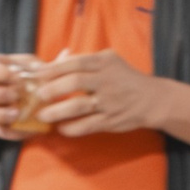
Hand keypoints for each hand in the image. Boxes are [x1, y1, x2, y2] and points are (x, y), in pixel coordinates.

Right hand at [0, 52, 35, 142]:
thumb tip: (47, 71)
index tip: (19, 77)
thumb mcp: (24, 64)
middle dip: (0, 94)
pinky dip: (14, 133)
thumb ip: (34, 65)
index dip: (4, 74)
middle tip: (17, 95)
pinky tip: (30, 130)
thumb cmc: (17, 73)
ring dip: (0, 115)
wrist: (1, 90)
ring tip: (18, 114)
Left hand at [35, 49, 165, 138]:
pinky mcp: (111, 121)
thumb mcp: (109, 61)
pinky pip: (88, 126)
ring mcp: (109, 102)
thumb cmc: (124, 78)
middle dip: (53, 88)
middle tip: (39, 94)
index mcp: (104, 63)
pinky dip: (73, 128)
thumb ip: (84, 61)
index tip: (37, 74)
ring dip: (58, 111)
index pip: (75, 63)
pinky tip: (61, 128)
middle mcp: (107, 81)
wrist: (152, 99)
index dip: (53, 68)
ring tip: (43, 115)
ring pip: (79, 106)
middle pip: (76, 82)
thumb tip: (55, 62)